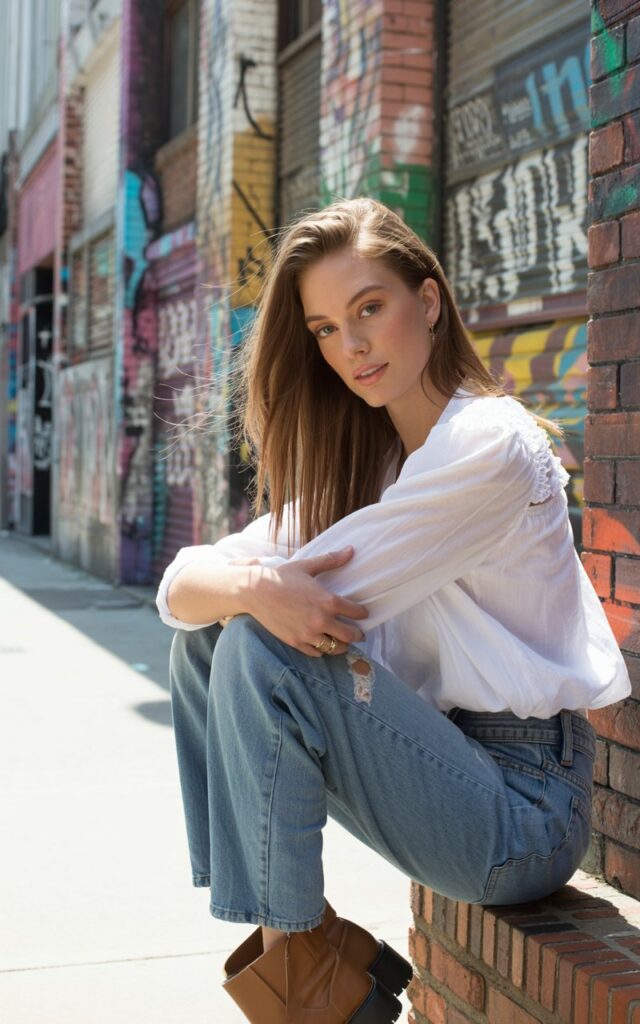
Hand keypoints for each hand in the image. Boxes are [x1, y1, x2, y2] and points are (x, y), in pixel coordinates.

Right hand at [242, 546, 367, 656]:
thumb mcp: (307, 566)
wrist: (255, 591)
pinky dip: (322, 650)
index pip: (356, 612)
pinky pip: (316, 653)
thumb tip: (351, 550)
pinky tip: (323, 645)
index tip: (363, 614)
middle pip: (350, 635)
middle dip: (357, 635)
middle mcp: (322, 620)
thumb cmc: (282, 576)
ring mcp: (308, 634)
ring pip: (335, 648)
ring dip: (342, 646)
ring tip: (343, 643)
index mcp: (328, 601)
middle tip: (359, 635)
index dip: (362, 613)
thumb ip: (331, 560)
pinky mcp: (296, 642)